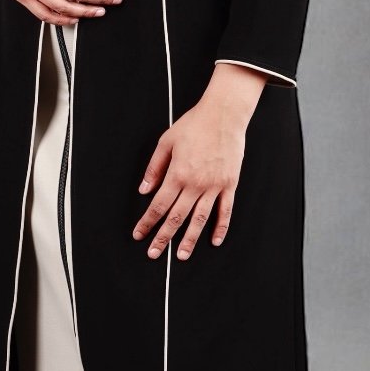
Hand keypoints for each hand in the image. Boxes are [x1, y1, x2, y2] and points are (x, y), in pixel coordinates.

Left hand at [133, 81, 258, 258]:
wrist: (223, 115)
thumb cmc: (195, 124)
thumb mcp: (166, 142)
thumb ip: (154, 167)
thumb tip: (144, 189)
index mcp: (177, 174)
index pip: (158, 205)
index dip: (147, 222)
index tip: (139, 234)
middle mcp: (196, 184)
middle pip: (177, 217)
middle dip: (163, 238)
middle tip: (154, 253)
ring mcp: (214, 186)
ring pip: (200, 219)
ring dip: (189, 239)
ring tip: (182, 256)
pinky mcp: (229, 184)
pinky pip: (225, 210)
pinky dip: (220, 227)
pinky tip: (214, 240)